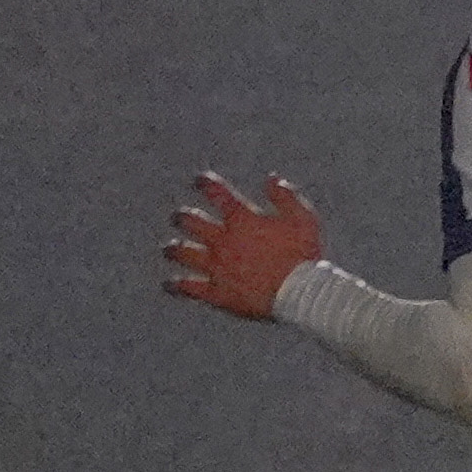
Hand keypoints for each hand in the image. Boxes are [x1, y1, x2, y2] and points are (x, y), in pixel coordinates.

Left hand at [164, 172, 326, 321]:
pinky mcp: (217, 291)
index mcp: (241, 220)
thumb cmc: (303, 255)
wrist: (299, 293)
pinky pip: (190, 288)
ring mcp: (216, 266)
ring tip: (168, 249)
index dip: (206, 184)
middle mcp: (222, 240)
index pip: (218, 193)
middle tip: (178, 217)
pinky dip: (177, 286)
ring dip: (174, 249)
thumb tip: (271, 179)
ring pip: (184, 253)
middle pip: (191, 223)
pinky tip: (169, 285)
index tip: (200, 180)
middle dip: (182, 218)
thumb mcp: (303, 219)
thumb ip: (285, 196)